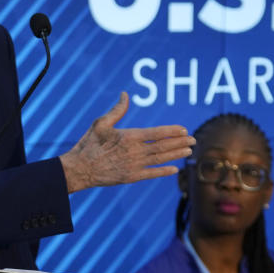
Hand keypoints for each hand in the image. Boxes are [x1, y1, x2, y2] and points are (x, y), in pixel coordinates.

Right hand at [59, 92, 194, 192]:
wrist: (79, 169)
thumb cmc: (89, 144)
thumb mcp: (101, 123)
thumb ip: (117, 110)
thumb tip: (125, 94)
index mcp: (129, 136)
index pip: (157, 133)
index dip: (172, 131)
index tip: (184, 129)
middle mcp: (135, 151)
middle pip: (163, 146)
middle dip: (180, 142)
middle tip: (193, 140)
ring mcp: (134, 165)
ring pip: (160, 159)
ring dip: (176, 154)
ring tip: (189, 151)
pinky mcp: (131, 177)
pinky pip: (152, 174)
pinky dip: (164, 171)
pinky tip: (175, 169)